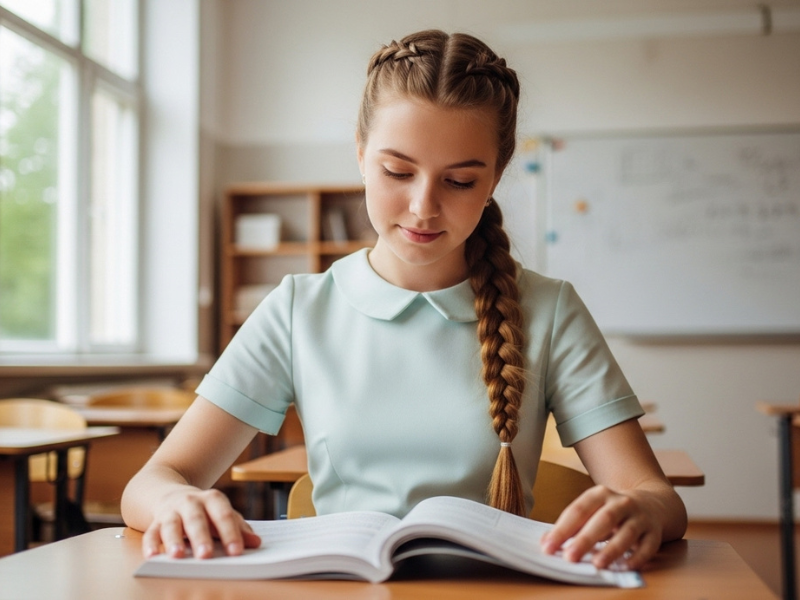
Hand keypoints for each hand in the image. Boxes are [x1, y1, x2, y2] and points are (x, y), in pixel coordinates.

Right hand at [142, 487, 260, 558]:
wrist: (170, 493)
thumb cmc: (204, 510)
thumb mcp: (221, 514)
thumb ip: (238, 528)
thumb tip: (256, 543)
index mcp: (213, 499)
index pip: (224, 515)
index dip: (231, 533)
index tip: (236, 552)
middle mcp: (191, 502)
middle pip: (197, 519)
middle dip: (201, 537)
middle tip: (206, 555)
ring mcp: (171, 511)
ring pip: (172, 525)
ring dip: (174, 540)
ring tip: (177, 555)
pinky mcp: (155, 522)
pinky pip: (151, 532)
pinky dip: (150, 544)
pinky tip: (152, 556)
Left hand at [540, 484, 662, 570]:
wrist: (651, 503)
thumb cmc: (611, 512)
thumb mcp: (591, 510)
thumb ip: (571, 525)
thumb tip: (546, 542)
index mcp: (600, 494)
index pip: (578, 510)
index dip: (562, 528)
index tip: (548, 546)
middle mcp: (621, 503)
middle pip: (603, 519)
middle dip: (585, 539)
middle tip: (569, 557)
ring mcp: (640, 517)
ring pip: (627, 532)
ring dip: (612, 549)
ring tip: (597, 564)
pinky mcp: (655, 533)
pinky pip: (648, 546)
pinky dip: (637, 557)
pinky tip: (625, 567)